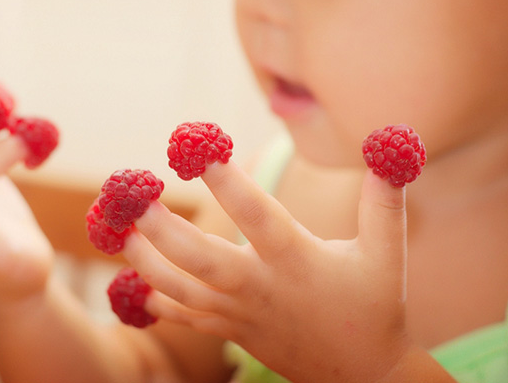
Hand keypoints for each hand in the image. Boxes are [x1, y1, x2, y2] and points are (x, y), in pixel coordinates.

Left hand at [123, 160, 415, 381]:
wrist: (362, 376)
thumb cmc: (375, 308)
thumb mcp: (387, 254)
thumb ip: (384, 202)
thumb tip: (389, 148)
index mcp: (296, 261)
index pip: (256, 215)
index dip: (226, 181)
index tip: (197, 146)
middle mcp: (260, 287)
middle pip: (200, 259)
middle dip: (162, 229)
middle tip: (131, 197)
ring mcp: (240, 314)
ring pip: (181, 290)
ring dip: (145, 261)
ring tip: (119, 230)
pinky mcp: (231, 331)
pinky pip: (185, 318)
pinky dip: (155, 301)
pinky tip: (130, 282)